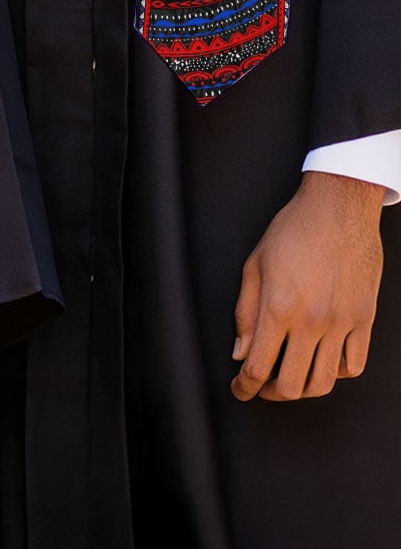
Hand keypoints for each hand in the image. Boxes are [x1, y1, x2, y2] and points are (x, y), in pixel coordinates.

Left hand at [232, 169, 383, 400]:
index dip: (245, 386)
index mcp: (278, 307)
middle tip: (260, 387)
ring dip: (303, 390)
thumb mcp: (254, 265)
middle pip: (292, 385)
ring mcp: (342, 324)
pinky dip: (336, 373)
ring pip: (325, 382)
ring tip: (289, 381)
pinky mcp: (364, 321)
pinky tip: (322, 363)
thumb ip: (245, 313)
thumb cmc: (292, 231)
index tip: (239, 390)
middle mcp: (312, 322)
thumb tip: (240, 352)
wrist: (338, 210)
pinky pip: (354, 365)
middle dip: (270, 394)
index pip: (258, 366)